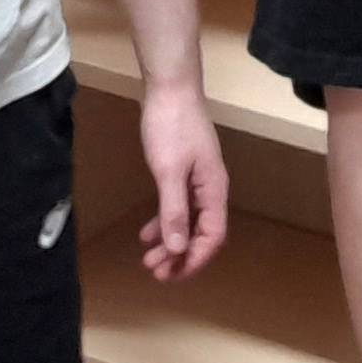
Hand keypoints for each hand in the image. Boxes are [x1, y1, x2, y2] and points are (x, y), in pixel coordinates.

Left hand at [134, 78, 231, 280]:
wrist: (170, 88)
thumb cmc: (171, 126)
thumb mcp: (169, 171)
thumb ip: (174, 211)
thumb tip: (178, 248)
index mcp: (213, 190)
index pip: (212, 236)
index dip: (195, 259)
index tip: (172, 274)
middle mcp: (210, 189)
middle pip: (201, 233)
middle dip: (180, 256)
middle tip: (155, 272)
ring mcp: (197, 180)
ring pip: (188, 222)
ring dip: (171, 242)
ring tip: (149, 259)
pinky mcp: (183, 171)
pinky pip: (177, 206)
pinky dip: (164, 221)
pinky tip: (147, 233)